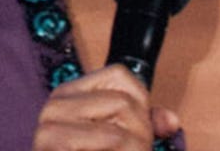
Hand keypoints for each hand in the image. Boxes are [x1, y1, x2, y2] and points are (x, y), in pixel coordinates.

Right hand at [32, 64, 179, 150]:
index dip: (140, 103)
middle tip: (135, 150)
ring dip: (132, 150)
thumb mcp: (121, 137)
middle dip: (140, 135)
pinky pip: (108, 142)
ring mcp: (48, 129)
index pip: (120, 75)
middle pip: (122, 103)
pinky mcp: (52, 146)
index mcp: (68, 93)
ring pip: (117, 133)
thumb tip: (171, 122)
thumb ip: (144, 124)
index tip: (136, 130)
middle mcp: (55, 105)